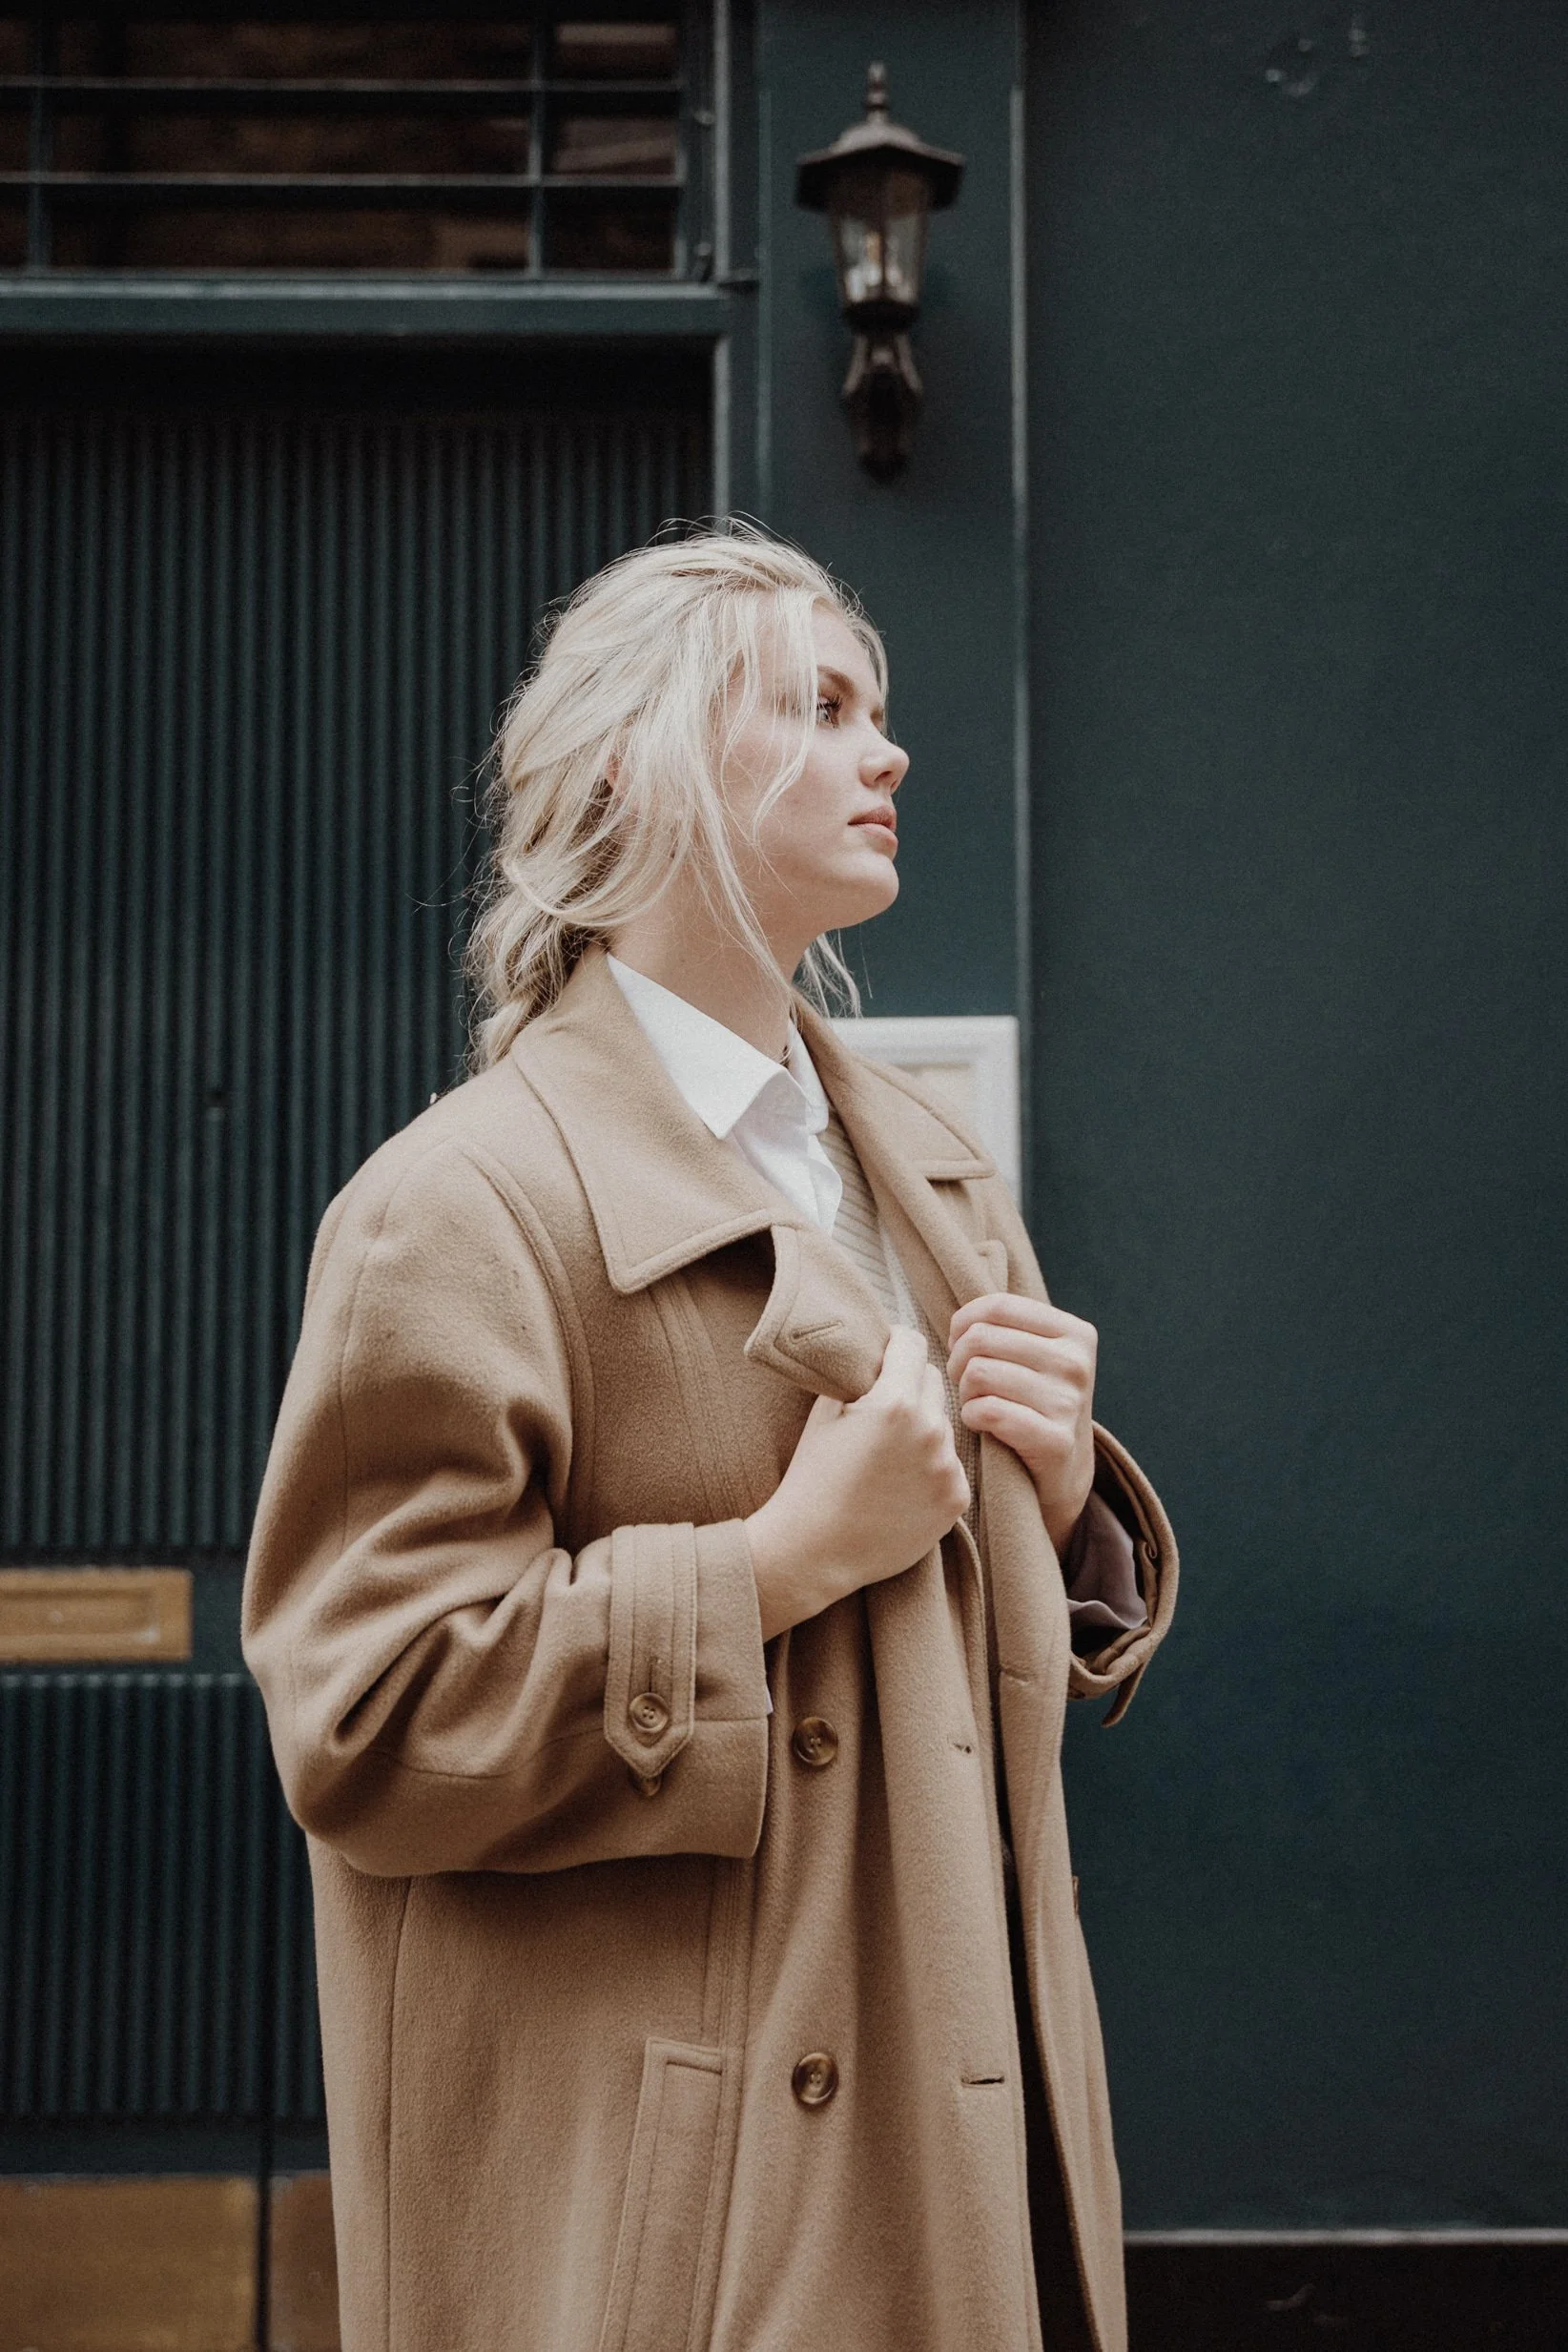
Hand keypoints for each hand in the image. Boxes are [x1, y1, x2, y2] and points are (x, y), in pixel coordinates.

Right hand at [745, 1326, 970, 1639]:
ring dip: (923, 1428)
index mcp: (894, 1402)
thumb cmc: (812, 1478)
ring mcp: (946, 1467)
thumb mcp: (825, 1412)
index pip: (911, 1343)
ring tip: (887, 1457)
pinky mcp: (956, 1498)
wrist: (814, 1549)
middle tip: (882, 1408)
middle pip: (932, 1380)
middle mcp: (930, 1430)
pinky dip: (931, 1467)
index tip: (885, 1353)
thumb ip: (858, 1375)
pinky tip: (901, 1486)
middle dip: (909, 1385)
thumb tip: (878, 1351)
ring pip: (943, 1424)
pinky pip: (949, 1464)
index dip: (894, 1343)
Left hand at [946, 1293, 1096, 1557]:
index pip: (998, 1306)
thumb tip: (958, 1320)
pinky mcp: (1055, 1440)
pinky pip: (987, 1411)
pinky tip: (980, 1423)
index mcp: (1075, 1333)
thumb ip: (1006, 1328)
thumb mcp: (1033, 1356)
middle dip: (959, 1361)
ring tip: (976, 1403)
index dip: (964, 1324)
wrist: (1064, 1472)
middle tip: (965, 1383)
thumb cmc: (1034, 1403)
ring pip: (979, 1373)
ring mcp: (1069, 1402)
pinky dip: (971, 1417)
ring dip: (964, 1392)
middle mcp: (1076, 1363)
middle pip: (981, 1338)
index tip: (959, 1347)